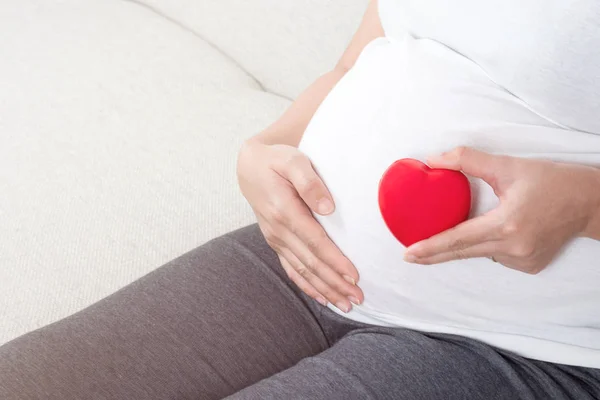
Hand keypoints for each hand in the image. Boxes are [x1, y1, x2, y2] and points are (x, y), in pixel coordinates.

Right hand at [237, 139, 362, 310]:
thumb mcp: (293, 160)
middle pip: (310, 262)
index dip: (335, 260)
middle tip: (358, 298)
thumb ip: (309, 182)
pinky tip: (322, 298)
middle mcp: (278, 230)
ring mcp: (275, 239)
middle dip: (335, 283)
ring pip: (302, 270)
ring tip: (346, 305)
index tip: (354, 276)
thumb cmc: (276, 160)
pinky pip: (291, 269)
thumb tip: (329, 208)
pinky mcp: (276, 242)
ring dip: (325, 289)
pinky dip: (307, 286)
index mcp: (284, 211)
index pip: (315, 242)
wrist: (250, 167)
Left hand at [404, 147, 599, 273]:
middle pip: (463, 253)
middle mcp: (514, 248)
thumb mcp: (507, 166)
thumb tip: (433, 160)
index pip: (458, 239)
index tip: (408, 253)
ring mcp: (524, 261)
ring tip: (465, 229)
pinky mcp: (531, 266)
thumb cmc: (551, 181)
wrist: (589, 202)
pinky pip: (498, 257)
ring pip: (481, 254)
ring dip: (466, 246)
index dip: (431, 247)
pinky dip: (490, 246)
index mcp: (506, 225)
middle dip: (434, 256)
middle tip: (410, 257)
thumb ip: (468, 161)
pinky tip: (501, 231)